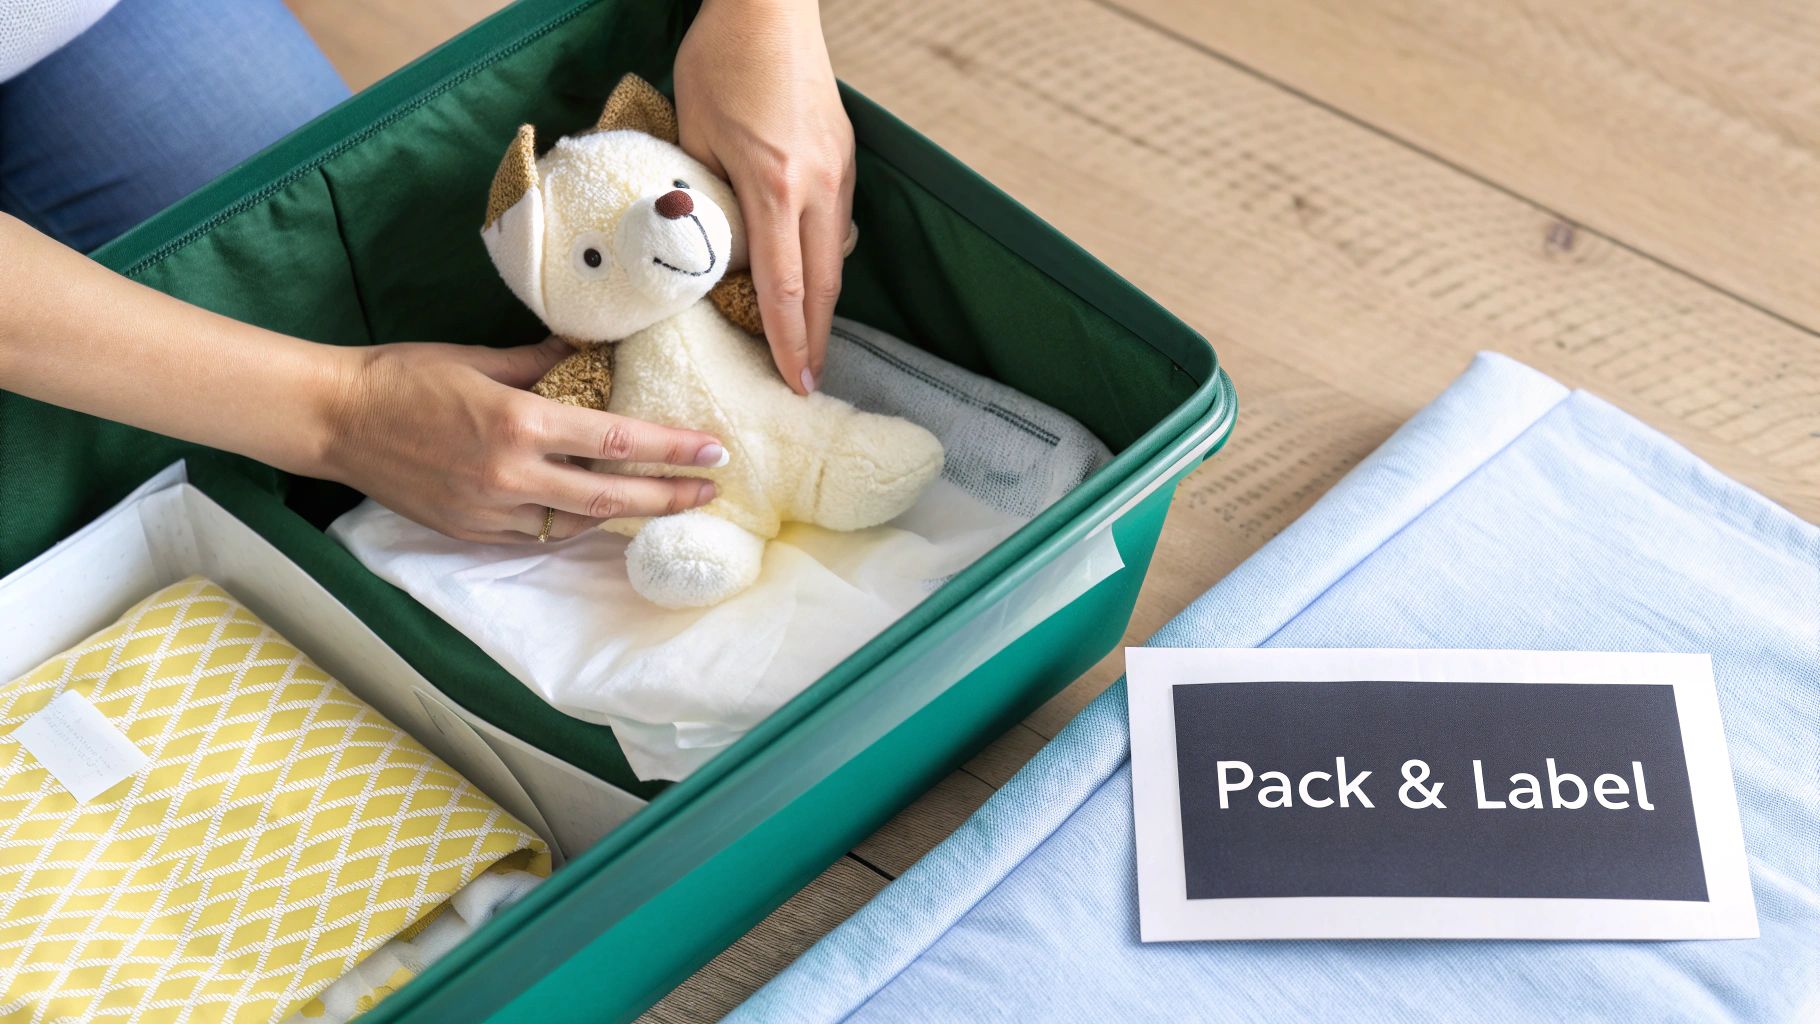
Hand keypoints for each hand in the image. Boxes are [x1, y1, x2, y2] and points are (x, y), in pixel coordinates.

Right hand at [321, 338, 725, 542]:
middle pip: (612, 498)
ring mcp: (491, 511)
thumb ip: (542, 361)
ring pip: (577, 524)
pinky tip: (592, 511)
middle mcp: (512, 475)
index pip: (617, 440)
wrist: (336, 419)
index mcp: (520, 422)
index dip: (672, 450)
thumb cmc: (406, 376)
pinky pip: (538, 536)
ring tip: (659, 500)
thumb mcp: (480, 358)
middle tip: (710, 492)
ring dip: (622, 514)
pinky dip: (570, 524)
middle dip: (669, 498)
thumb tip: (591, 350)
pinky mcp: (471, 533)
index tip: (713, 452)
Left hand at [674, 0, 853, 394]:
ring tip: (807, 340)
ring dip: (822, 303)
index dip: (789, 342)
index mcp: (776, 185)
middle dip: (816, 338)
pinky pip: (836, 222)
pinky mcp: (845, 156)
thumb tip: (705, 247)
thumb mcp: (693, 133)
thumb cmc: (722, 60)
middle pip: (823, 284)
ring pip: (835, 256)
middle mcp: (818, 185)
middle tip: (809, 381)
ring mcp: (839, 170)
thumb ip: (703, 199)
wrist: (770, 6)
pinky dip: (823, 259)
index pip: (785, 286)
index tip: (795, 382)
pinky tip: (807, 273)